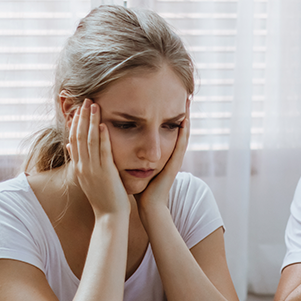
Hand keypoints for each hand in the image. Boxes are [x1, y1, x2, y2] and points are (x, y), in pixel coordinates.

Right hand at [66, 99, 129, 217]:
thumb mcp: (88, 178)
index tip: (78, 109)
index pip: (74, 140)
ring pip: (89, 141)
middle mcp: (83, 166)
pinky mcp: (106, 173)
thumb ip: (80, 160)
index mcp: (79, 167)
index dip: (75, 123)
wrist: (109, 217)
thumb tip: (70, 145)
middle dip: (82, 117)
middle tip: (85, 100)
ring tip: (94, 105)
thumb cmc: (103, 198)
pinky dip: (103, 138)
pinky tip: (104, 125)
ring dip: (91, 121)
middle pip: (79, 136)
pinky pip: (103, 152)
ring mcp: (93, 169)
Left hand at [136, 99, 190, 215]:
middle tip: (184, 94)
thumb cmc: (139, 188)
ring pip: (182, 134)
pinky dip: (184, 133)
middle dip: (180, 112)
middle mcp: (170, 153)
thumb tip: (112, 138)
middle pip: (176, 128)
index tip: (166, 97)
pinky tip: (186, 120)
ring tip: (188, 101)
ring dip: (186, 118)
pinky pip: (181, 145)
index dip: (167, 114)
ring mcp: (174, 159)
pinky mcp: (175, 165)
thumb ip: (127, 152)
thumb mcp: (133, 164)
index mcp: (160, 153)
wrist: (148, 206)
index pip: (165, 129)